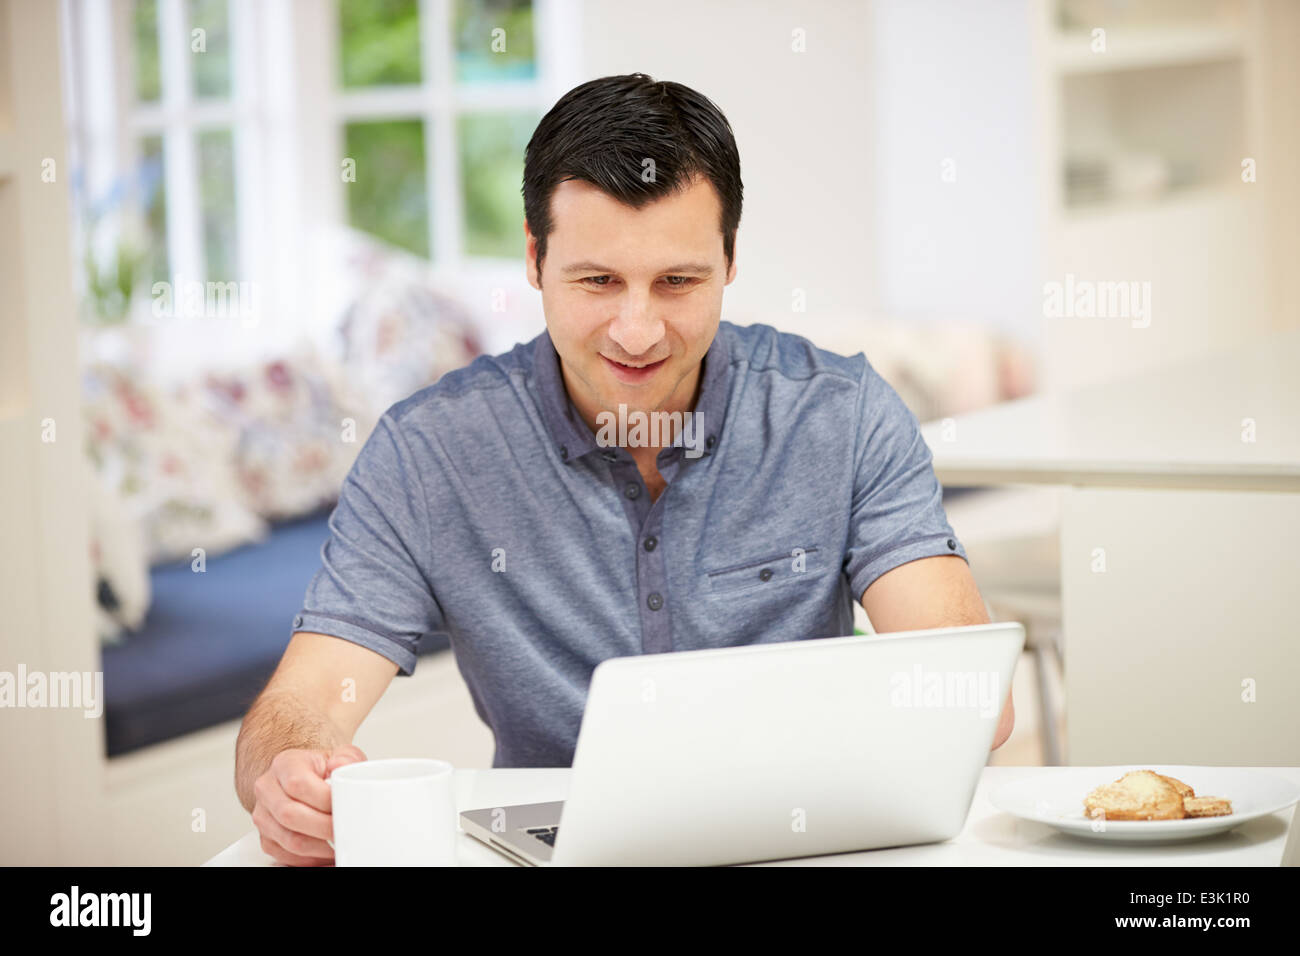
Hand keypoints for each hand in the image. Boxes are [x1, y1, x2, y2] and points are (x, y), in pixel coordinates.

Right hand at [250, 744, 365, 865]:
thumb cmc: (322, 770)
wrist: (304, 778)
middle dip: (324, 828)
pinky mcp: (266, 837)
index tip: (345, 807)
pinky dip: (309, 859)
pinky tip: (326, 853)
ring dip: (319, 848)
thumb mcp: (340, 755)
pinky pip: (285, 855)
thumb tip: (340, 765)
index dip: (324, 801)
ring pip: (289, 840)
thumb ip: (346, 758)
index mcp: (285, 764)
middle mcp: (267, 788)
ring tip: (340, 843)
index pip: (299, 785)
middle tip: (346, 830)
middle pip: (290, 816)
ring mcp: (263, 815)